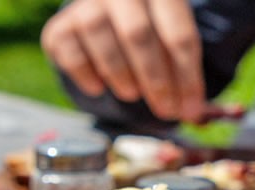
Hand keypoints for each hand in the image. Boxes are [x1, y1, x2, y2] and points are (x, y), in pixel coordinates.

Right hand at [41, 0, 205, 122]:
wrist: (104, 14)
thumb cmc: (147, 32)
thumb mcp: (169, 39)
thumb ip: (182, 69)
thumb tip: (195, 114)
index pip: (178, 34)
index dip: (187, 78)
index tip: (191, 110)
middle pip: (138, 36)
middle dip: (156, 81)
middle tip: (166, 111)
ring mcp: (86, 4)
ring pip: (102, 40)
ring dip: (122, 75)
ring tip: (132, 93)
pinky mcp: (59, 27)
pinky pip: (71, 55)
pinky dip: (87, 77)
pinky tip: (99, 88)